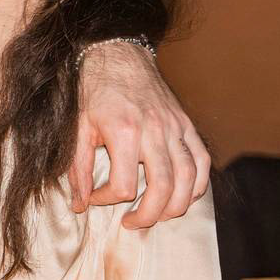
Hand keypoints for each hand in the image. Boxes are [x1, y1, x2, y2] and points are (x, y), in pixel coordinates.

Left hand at [68, 43, 209, 228]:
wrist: (116, 55)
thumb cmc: (94, 91)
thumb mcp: (77, 127)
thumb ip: (77, 168)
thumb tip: (79, 204)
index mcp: (123, 132)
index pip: (124, 186)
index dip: (108, 200)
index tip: (96, 197)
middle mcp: (154, 131)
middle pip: (162, 188)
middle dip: (148, 215)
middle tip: (132, 223)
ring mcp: (175, 127)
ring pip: (188, 178)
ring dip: (177, 206)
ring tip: (159, 216)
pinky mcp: (186, 124)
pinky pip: (202, 161)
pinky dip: (198, 184)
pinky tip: (184, 195)